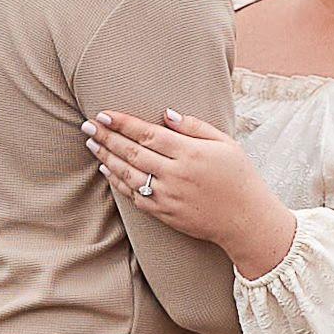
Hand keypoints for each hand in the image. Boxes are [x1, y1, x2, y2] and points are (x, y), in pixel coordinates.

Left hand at [88, 104, 283, 267]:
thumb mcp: (225, 143)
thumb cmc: (239, 177)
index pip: (148, 134)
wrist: (246, 220)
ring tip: (92, 144)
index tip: (103, 115)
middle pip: (132, 153)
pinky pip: (135, 196)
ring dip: (106, 158)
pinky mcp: (165, 213)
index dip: (123, 124)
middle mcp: (176, 174)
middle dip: (107, 138)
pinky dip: (118, 183)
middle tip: (87, 126)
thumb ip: (195, 127)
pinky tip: (107, 170)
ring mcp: (168, 196)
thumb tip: (166, 113)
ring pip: (128, 175)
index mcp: (190, 153)